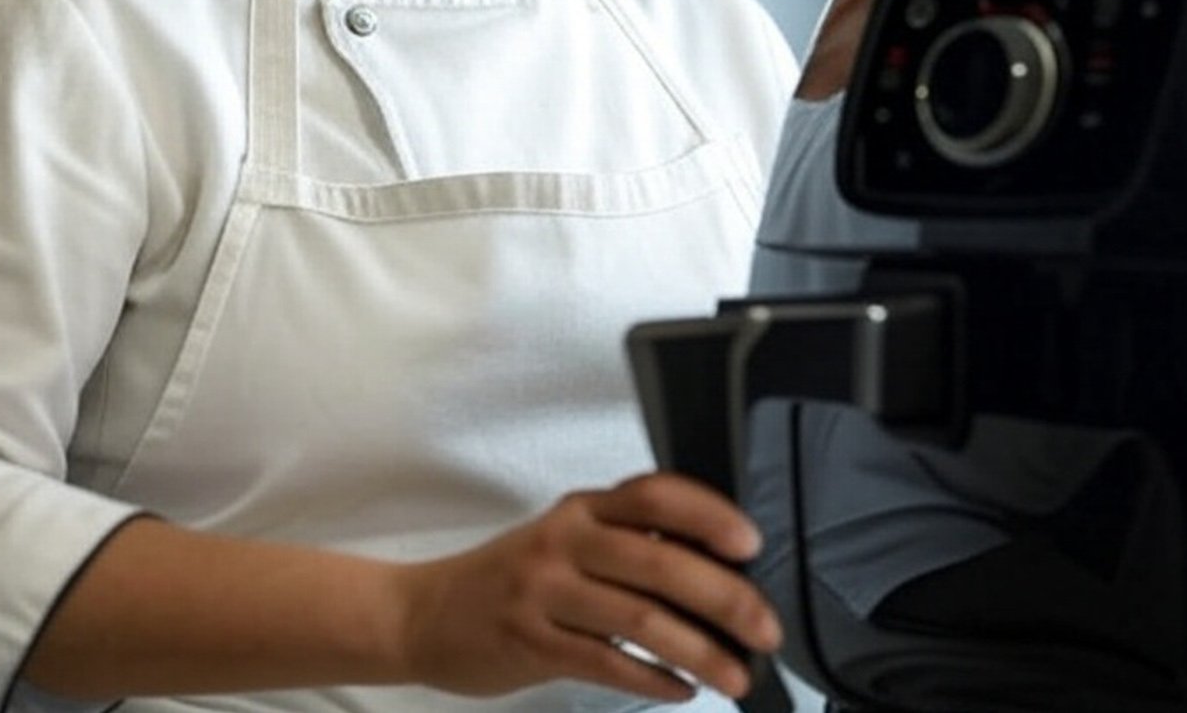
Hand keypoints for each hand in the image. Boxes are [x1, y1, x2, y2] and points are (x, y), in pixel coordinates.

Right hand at [392, 472, 782, 700]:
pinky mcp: (531, 644)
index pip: (655, 496)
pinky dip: (653, 679)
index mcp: (582, 510)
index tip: (751, 543)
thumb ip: (627, 544)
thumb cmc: (509, 578)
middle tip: (765, 629)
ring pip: (640, 619)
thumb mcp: (565, 541)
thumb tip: (717, 570)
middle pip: (660, 563)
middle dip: (725, 598)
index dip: (708, 515)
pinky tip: (683, 689)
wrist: (421, 614)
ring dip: (701, 651)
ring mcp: (545, 594)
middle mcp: (565, 543)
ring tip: (737, 674)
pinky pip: (607, 662)